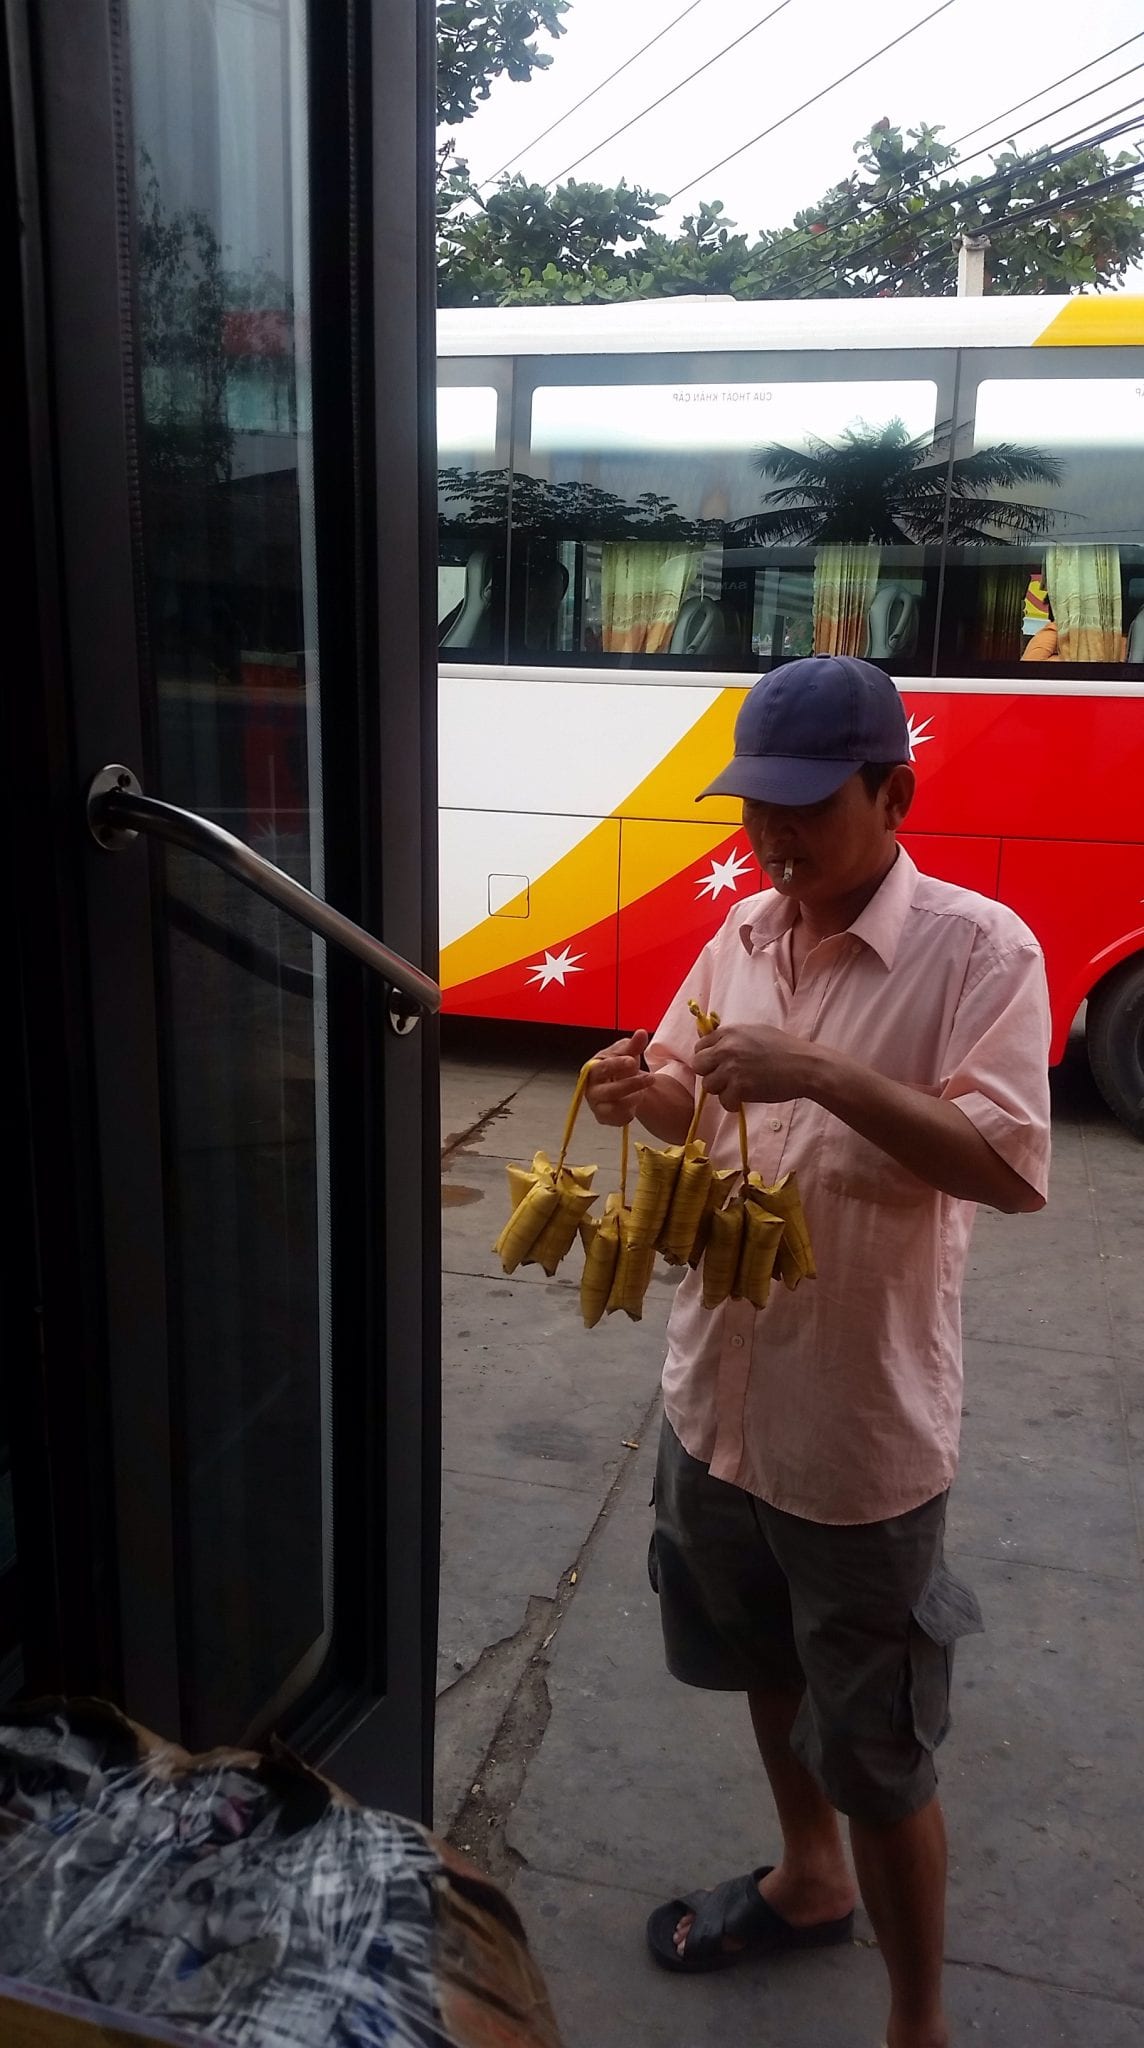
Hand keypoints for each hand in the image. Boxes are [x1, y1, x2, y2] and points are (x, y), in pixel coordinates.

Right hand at [584, 1029, 654, 1126]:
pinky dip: (631, 1110)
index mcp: (592, 1069)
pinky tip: (634, 1101)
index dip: (617, 1065)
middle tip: (651, 1078)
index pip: (603, 1068)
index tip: (632, 1061)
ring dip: (635, 1097)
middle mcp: (590, 1089)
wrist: (618, 1084)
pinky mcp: (603, 1118)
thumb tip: (641, 1033)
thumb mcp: (627, 1053)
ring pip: (616, 1106)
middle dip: (633, 1084)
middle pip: (611, 1091)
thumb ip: (633, 1045)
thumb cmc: (619, 1066)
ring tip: (642, 1091)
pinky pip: (620, 1118)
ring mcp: (596, 1105)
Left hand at [692, 1023, 812, 1110]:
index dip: (708, 1057)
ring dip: (722, 1090)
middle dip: (710, 1073)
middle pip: (698, 1066)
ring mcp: (731, 1068)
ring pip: (709, 1086)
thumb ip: (730, 1037)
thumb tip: (706, 1038)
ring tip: (739, 1088)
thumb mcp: (755, 1032)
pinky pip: (724, 1101)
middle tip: (726, 1078)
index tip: (718, 1065)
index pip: (700, 1046)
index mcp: (729, 1032)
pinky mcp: (739, 1087)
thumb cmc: (784, 1048)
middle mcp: (726, 1048)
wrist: (804, 1066)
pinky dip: (733, 1103)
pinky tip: (745, 1099)